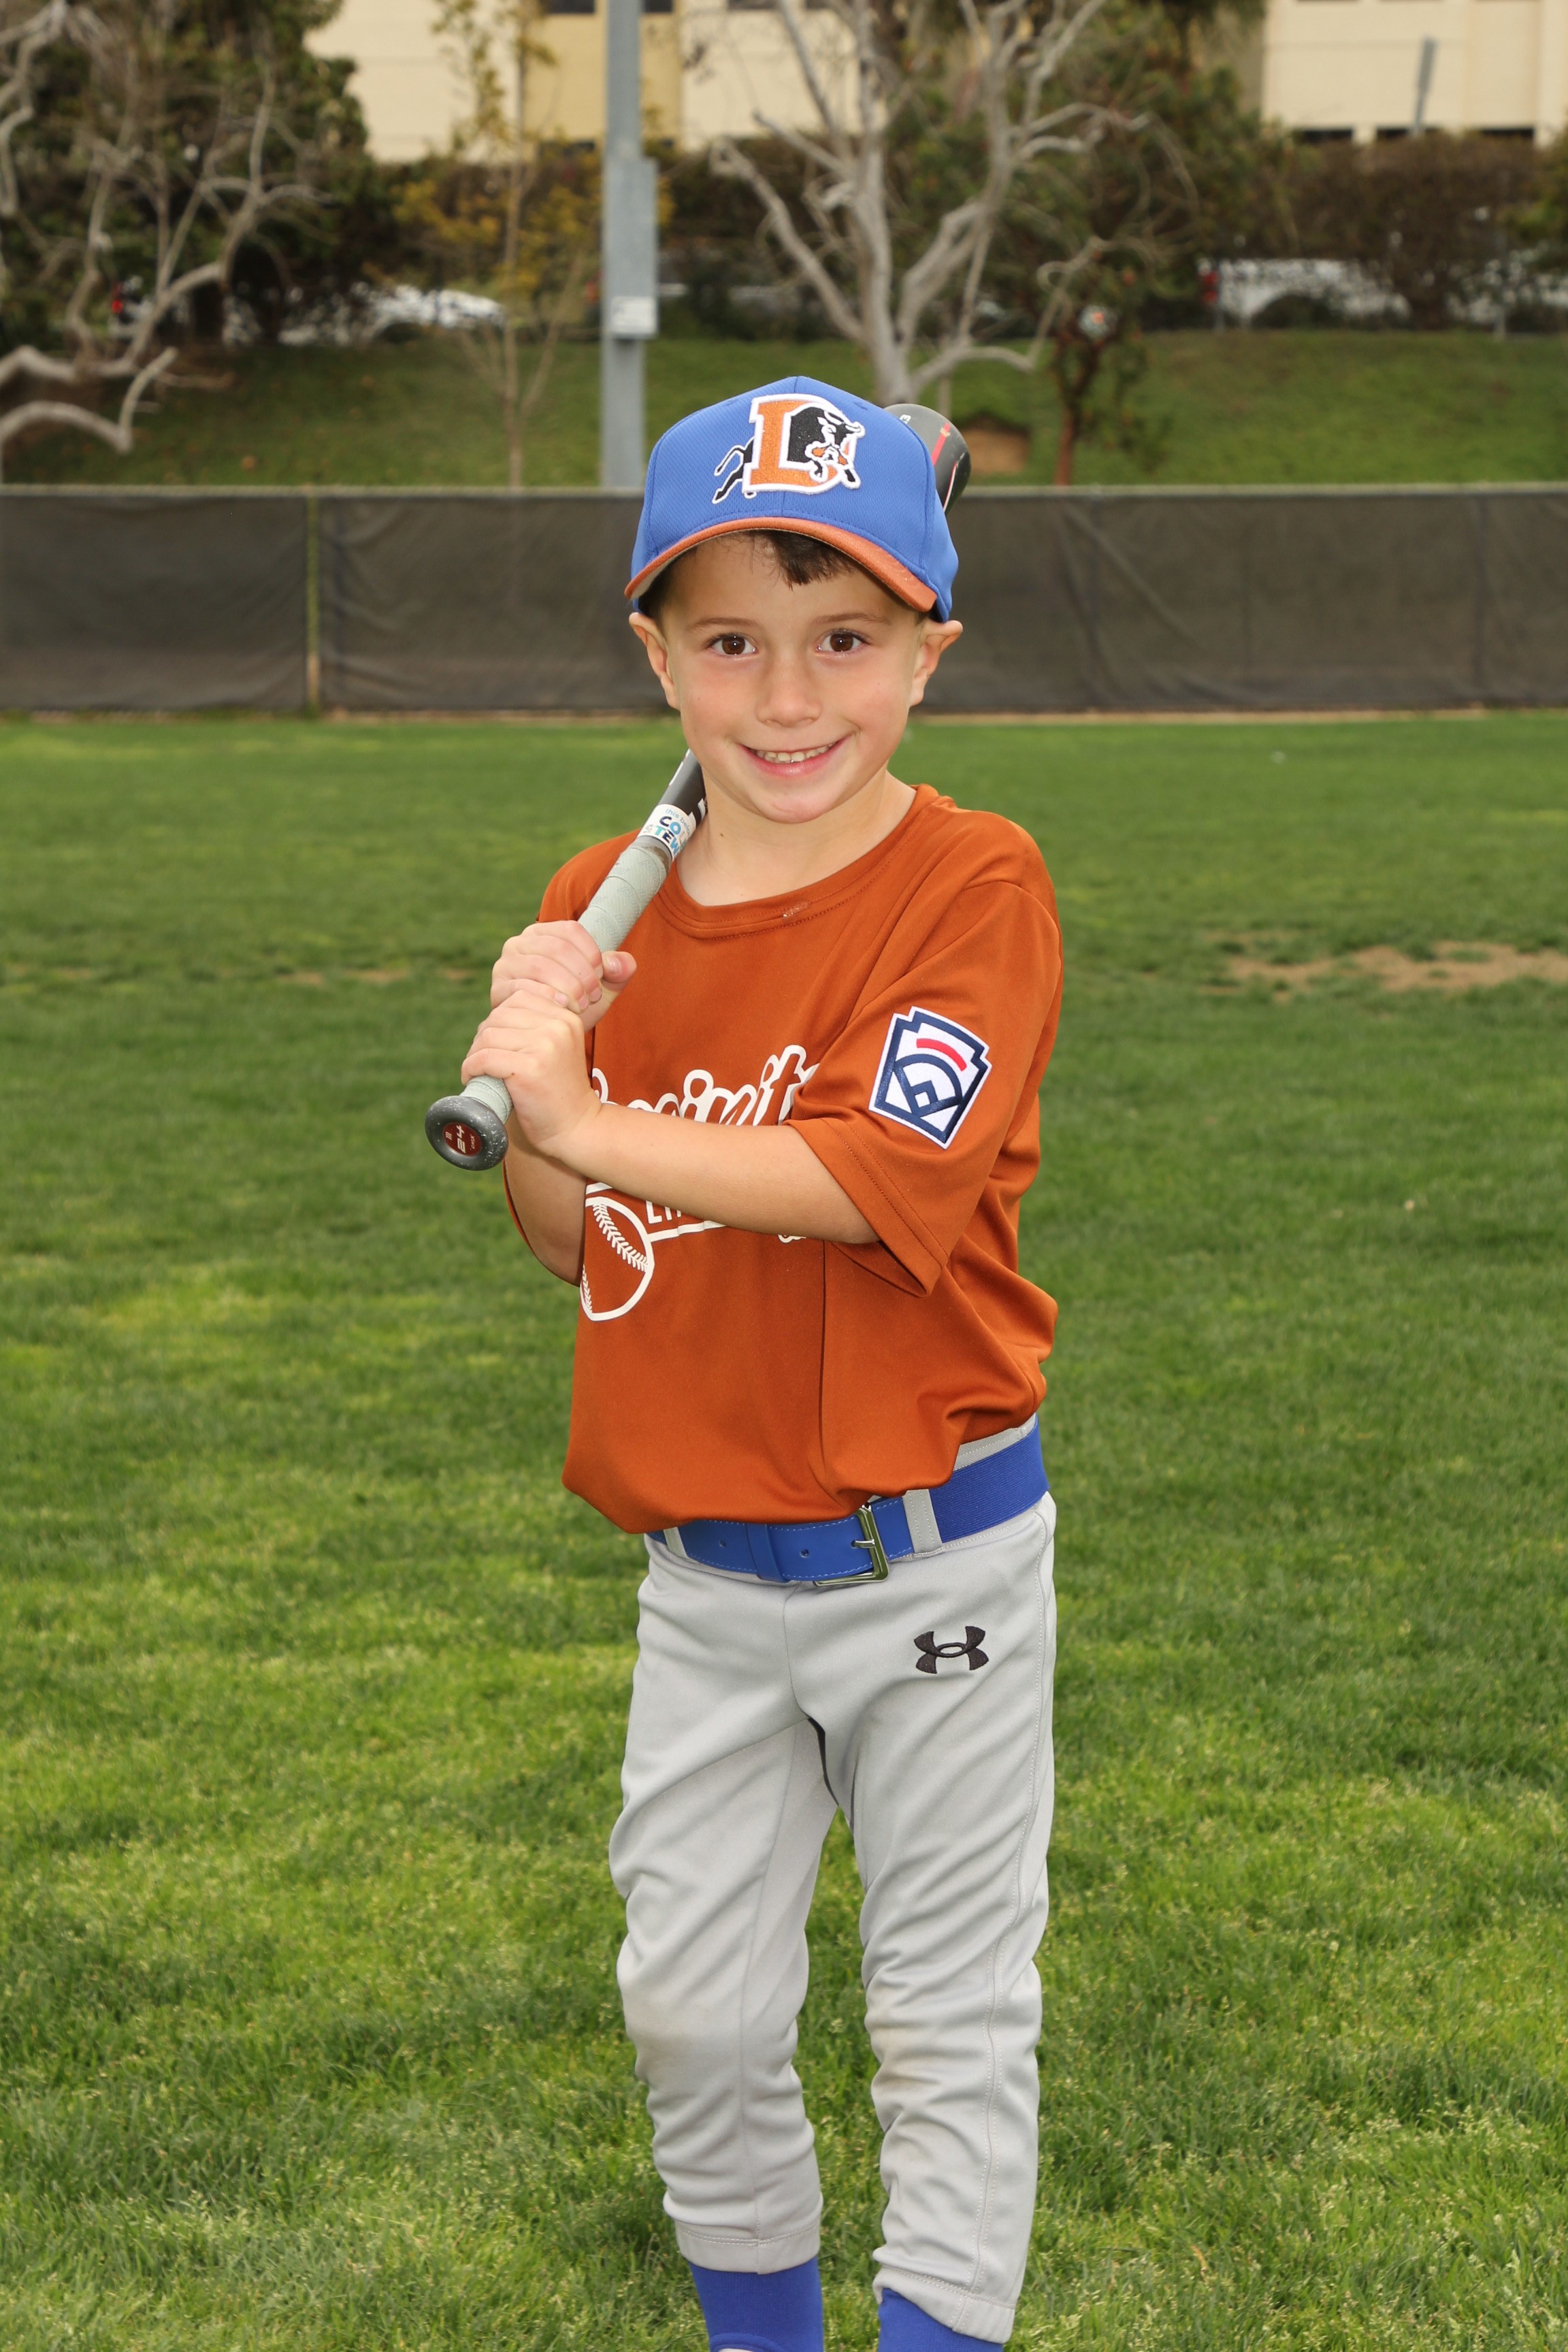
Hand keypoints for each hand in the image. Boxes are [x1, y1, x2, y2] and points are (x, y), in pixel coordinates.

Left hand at [462, 992, 600, 1161]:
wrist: (577, 1127)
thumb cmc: (558, 1092)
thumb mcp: (557, 1048)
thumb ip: (536, 1027)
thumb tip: (493, 1017)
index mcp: (566, 1018)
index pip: (519, 998)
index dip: (499, 1019)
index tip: (496, 1043)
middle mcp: (558, 1026)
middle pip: (500, 1015)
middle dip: (484, 1037)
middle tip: (482, 1060)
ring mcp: (545, 1045)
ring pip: (488, 1035)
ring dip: (474, 1053)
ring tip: (478, 1070)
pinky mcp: (529, 1068)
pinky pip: (484, 1058)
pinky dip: (470, 1068)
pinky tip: (472, 1077)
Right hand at [491, 919, 634, 1033]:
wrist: (546, 1036)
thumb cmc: (575, 1005)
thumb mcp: (603, 988)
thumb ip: (618, 972)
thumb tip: (618, 962)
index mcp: (544, 934)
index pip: (570, 930)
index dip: (591, 952)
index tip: (603, 975)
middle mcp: (519, 943)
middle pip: (556, 947)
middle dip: (581, 973)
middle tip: (594, 996)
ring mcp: (505, 965)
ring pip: (540, 966)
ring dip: (567, 986)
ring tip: (581, 1005)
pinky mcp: (498, 989)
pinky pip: (523, 987)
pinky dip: (547, 998)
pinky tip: (562, 1009)